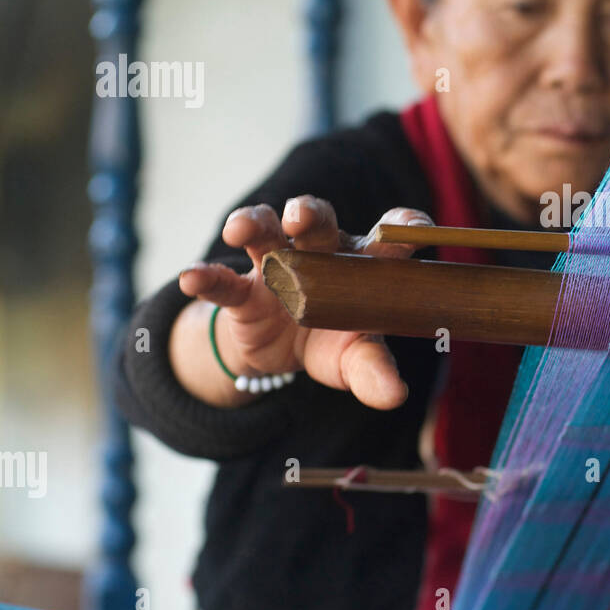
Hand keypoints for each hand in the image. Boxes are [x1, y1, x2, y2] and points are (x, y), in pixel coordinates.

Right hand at [177, 196, 432, 409]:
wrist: (281, 354)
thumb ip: (373, 371)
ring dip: (252, 223)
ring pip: (264, 232)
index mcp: (361, 262)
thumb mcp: (354, 359)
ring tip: (240, 228)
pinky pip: (221, 281)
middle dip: (309, 213)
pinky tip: (191, 278)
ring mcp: (276, 265)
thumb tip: (395, 396)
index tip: (417, 226)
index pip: (388, 234)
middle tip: (303, 216)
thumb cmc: (333, 341)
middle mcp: (319, 251)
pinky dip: (205, 277)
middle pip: (317, 221)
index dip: (403, 223)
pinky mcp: (241, 291)